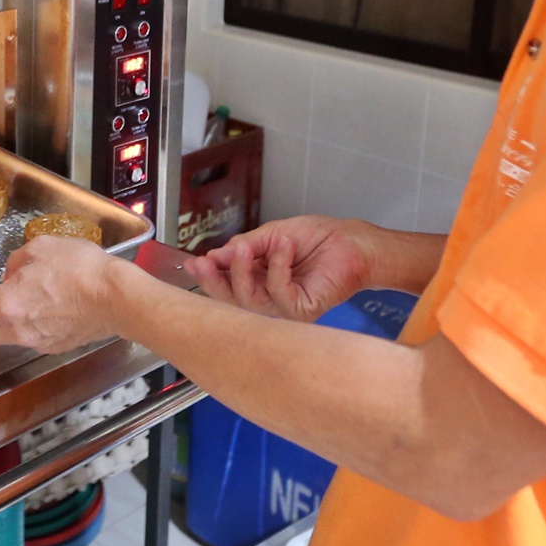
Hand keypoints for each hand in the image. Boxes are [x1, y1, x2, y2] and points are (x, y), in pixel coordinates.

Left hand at [0, 236, 127, 352]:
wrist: (116, 297)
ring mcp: (38, 340)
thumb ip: (17, 261)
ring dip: (3, 324)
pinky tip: (44, 308)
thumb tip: (14, 273)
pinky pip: (33, 338)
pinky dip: (29, 326)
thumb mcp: (40, 248)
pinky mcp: (57, 345)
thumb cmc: (80, 270)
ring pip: (8, 337)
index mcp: (5, 303)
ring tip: (18, 302)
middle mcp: (17, 328)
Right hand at [184, 215, 380, 320]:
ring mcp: (285, 307)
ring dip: (243, 270)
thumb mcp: (273, 234)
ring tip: (248, 246)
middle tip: (205, 262)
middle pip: (232, 300)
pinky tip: (284, 247)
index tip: (192, 262)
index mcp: (259, 279)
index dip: (208, 276)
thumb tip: (216, 255)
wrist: (353, 243)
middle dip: (214, 281)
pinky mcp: (303, 310)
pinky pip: (278, 294)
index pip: (227, 284)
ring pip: (249, 300)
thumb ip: (246, 247)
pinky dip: (278, 267)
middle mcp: (269, 297)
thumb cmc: (321, 238)